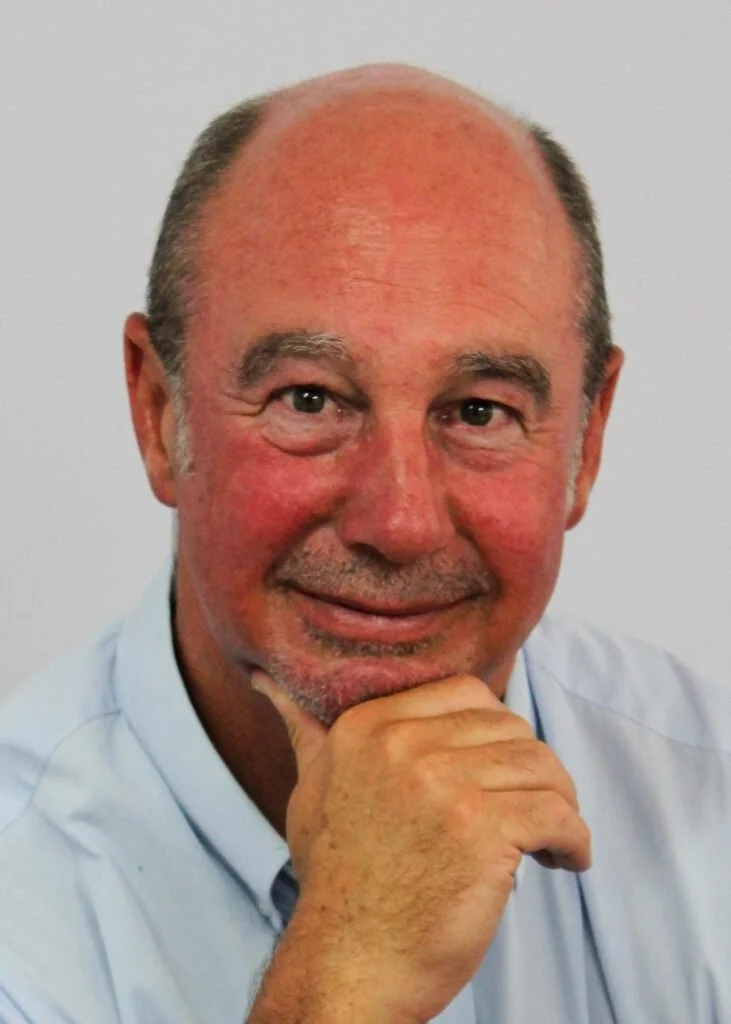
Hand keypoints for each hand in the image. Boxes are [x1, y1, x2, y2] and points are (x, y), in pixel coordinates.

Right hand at [251, 671, 590, 1023]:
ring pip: (540, 766)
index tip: (498, 772)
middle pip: (510, 726)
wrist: (348, 967)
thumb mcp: (311, 792)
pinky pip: (556, 814)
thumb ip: (306, 732)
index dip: (495, 732)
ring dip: (558, 804)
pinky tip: (564, 860)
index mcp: (366, 726)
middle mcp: (401, 744)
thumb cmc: (338, 884)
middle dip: (532, 769)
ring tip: (549, 839)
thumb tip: (268, 680)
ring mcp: (442, 784)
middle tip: (532, 810)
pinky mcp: (481, 830)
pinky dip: (574, 839)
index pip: (466, 693)